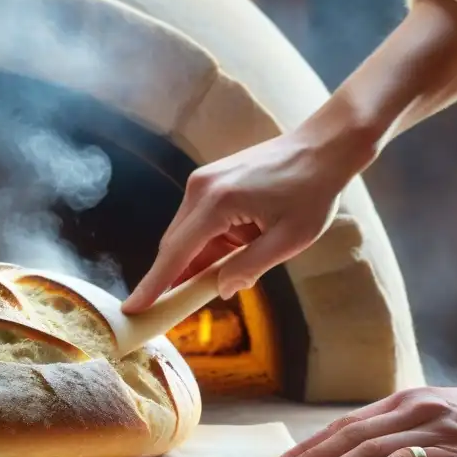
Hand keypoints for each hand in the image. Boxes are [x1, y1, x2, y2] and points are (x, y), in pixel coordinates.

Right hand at [121, 131, 360, 313]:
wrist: (324, 147)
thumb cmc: (313, 191)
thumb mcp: (289, 239)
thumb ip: (250, 267)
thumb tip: (221, 290)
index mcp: (217, 203)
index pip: (175, 253)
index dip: (154, 285)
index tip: (132, 308)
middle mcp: (199, 189)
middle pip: (174, 245)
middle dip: (174, 278)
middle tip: (173, 310)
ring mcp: (201, 182)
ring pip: (185, 235)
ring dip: (197, 260)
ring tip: (220, 277)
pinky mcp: (209, 181)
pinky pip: (197, 222)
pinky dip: (206, 244)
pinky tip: (228, 253)